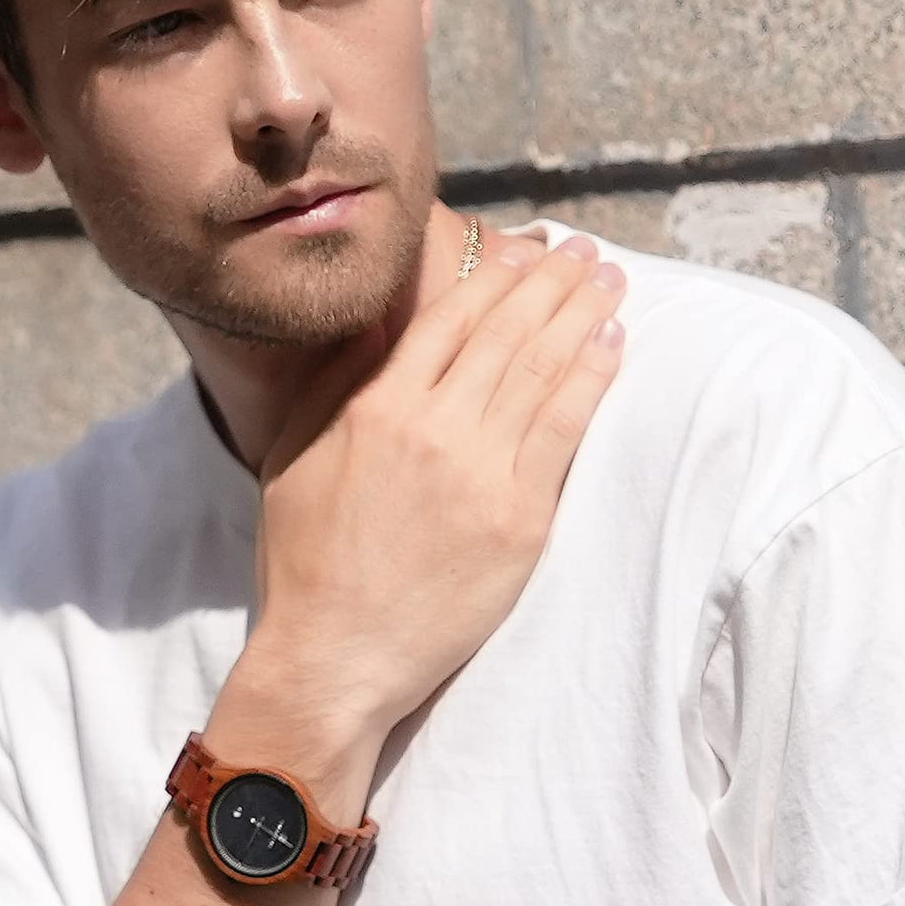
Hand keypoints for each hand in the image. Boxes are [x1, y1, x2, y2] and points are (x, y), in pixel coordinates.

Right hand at [251, 234, 625, 739]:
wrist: (334, 655)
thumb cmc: (303, 558)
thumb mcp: (292, 454)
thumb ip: (335, 381)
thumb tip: (376, 321)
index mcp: (377, 405)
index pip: (452, 317)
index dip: (497, 277)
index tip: (528, 250)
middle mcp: (434, 426)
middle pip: (508, 333)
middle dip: (553, 283)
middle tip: (586, 252)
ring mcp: (482, 473)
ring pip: (543, 371)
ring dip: (583, 317)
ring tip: (611, 281)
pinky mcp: (520, 520)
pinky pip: (565, 432)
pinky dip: (592, 381)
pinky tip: (612, 345)